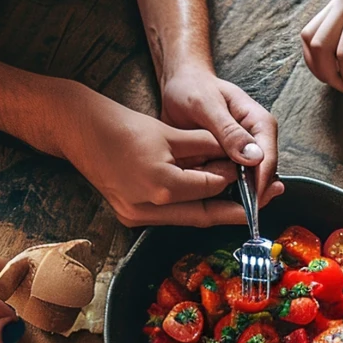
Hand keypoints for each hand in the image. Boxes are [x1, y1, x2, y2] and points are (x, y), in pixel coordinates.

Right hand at [20, 80, 244, 227]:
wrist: (78, 130)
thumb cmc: (122, 126)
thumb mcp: (171, 132)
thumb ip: (207, 146)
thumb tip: (238, 157)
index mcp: (162, 186)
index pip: (210, 188)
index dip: (233, 179)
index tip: (251, 172)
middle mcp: (149, 208)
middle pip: (203, 215)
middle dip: (235, 209)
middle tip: (264, 202)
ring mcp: (137, 216)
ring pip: (187, 217)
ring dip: (213, 208)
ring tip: (240, 201)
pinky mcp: (130, 215)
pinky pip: (170, 214)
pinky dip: (189, 205)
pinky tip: (206, 197)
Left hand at [160, 65, 281, 205]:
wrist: (181, 84)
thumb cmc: (193, 88)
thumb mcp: (207, 106)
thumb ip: (229, 131)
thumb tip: (254, 158)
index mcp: (260, 123)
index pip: (268, 158)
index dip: (261, 183)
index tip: (251, 202)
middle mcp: (257, 139)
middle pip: (263, 174)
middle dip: (253, 194)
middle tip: (239, 213)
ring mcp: (244, 151)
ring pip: (249, 181)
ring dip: (237, 194)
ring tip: (221, 206)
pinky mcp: (231, 160)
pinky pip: (232, 180)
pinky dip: (222, 189)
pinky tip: (210, 197)